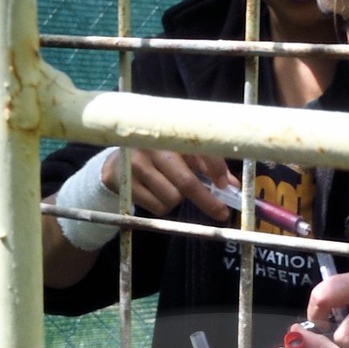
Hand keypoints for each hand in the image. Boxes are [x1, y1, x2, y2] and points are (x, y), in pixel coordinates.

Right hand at [102, 148, 233, 223]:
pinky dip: (163, 206)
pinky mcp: (126, 183)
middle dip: (207, 201)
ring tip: (168, 188)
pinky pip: (158, 207)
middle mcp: (153, 145)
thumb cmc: (158, 158)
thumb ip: (207, 167)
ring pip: (173, 198)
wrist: (116, 163)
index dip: (215, 168)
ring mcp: (137, 164)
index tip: (225, 186)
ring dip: (177, 200)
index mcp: (170, 133)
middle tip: (221, 213)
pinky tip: (155, 194)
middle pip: (186, 182)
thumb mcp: (182, 155)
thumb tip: (233, 186)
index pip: (198, 149)